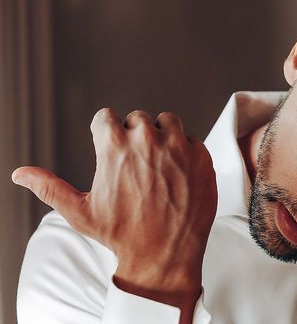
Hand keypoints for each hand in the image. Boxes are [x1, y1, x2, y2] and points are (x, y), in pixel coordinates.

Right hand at [12, 108, 216, 296]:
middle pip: (138, 118)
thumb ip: (50, 187)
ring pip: (168, 121)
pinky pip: (193, 140)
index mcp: (114, 146)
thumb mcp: (80, 212)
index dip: (106, 132)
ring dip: (163, 135)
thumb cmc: (121, 236)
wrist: (165, 255)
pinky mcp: (202, 156)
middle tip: (136, 163)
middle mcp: (147, 140)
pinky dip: (187, 152)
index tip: (111, 146)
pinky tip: (178, 174)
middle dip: (135, 135)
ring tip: (158, 163)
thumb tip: (21, 174)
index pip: (106, 116)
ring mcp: (178, 146)